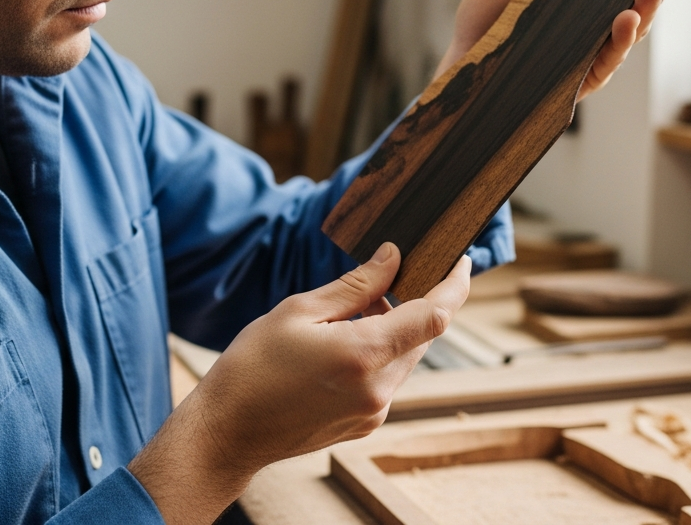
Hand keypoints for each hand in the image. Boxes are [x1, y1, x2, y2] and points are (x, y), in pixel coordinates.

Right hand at [128, 244, 471, 524]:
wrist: (227, 432)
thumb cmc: (253, 367)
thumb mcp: (299, 311)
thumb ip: (355, 286)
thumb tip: (393, 258)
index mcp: (364, 354)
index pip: (434, 315)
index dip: (455, 285)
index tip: (462, 261)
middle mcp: (378, 389)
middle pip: (421, 336)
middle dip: (411, 304)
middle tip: (383, 279)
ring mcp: (374, 412)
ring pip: (404, 358)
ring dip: (391, 330)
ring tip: (347, 316)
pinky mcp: (365, 424)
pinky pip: (386, 380)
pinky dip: (377, 356)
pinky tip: (340, 347)